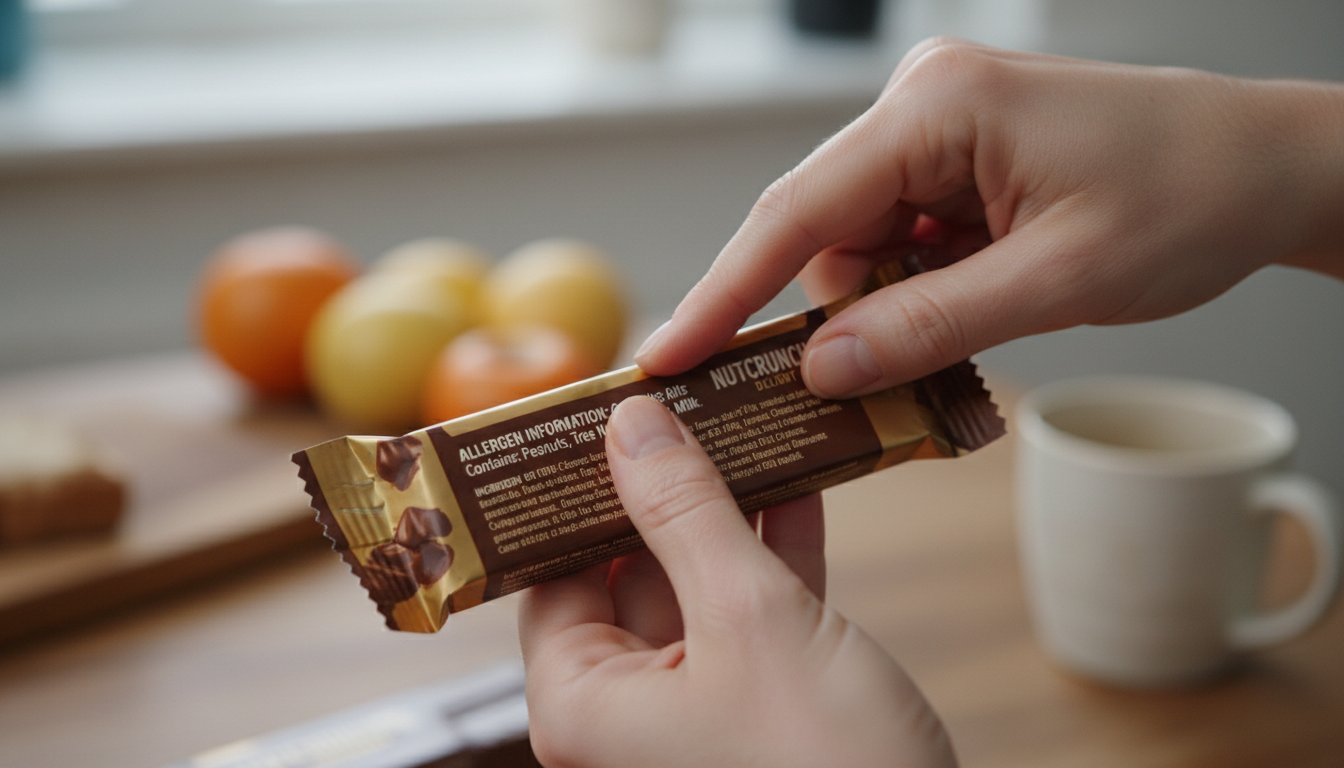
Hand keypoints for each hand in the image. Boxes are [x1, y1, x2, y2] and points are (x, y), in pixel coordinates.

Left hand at [519, 395, 954, 767]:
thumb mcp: (749, 618)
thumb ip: (685, 512)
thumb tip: (630, 425)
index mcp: (585, 704)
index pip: (549, 573)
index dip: (569, 490)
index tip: (591, 414)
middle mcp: (631, 711)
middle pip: (628, 569)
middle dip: (661, 484)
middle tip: (677, 398)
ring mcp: (703, 706)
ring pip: (700, 581)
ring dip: (727, 505)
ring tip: (740, 417)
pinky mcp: (768, 704)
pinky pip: (757, 610)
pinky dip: (777, 547)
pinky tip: (798, 477)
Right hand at [635, 39, 1343, 394]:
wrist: (1270, 166)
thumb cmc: (1189, 196)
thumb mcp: (1056, 282)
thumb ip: (928, 327)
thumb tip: (822, 369)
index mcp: (938, 109)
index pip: (797, 210)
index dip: (727, 291)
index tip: (669, 354)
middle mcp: (924, 106)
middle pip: (823, 229)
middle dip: (831, 313)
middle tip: (838, 396)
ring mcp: (941, 131)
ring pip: (861, 243)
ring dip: (886, 308)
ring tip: (955, 347)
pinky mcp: (960, 160)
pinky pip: (903, 238)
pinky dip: (917, 291)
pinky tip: (966, 314)